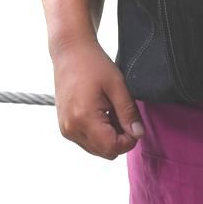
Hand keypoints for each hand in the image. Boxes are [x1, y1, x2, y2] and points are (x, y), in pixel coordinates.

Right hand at [48, 37, 141, 159]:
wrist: (70, 52)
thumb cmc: (93, 64)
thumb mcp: (117, 85)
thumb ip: (128, 113)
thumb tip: (138, 134)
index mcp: (83, 118)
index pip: (111, 148)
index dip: (128, 141)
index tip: (134, 124)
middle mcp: (71, 128)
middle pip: (104, 152)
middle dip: (119, 138)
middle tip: (123, 114)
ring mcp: (66, 129)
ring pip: (96, 149)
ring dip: (109, 136)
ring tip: (111, 111)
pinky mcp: (64, 126)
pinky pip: (86, 141)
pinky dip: (98, 133)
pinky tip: (102, 113)